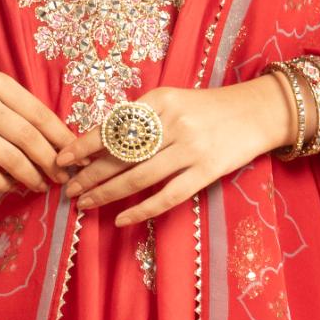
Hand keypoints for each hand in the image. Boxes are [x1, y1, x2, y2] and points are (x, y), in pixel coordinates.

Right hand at [0, 70, 84, 192]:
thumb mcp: (0, 99)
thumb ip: (29, 117)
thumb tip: (68, 148)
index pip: (38, 113)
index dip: (62, 139)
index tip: (77, 157)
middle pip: (25, 137)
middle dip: (50, 162)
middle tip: (62, 177)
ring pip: (7, 158)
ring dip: (30, 177)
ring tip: (41, 185)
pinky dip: (5, 185)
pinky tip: (14, 186)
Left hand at [52, 72, 294, 226]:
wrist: (258, 112)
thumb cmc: (208, 108)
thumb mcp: (172, 101)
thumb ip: (140, 118)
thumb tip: (98, 143)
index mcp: (159, 101)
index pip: (112, 126)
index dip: (83, 145)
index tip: (62, 159)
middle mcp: (172, 123)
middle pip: (120, 155)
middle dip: (88, 174)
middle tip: (68, 188)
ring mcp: (190, 149)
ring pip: (138, 177)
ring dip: (106, 193)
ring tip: (85, 203)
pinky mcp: (207, 171)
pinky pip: (167, 196)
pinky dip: (141, 210)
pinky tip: (121, 219)